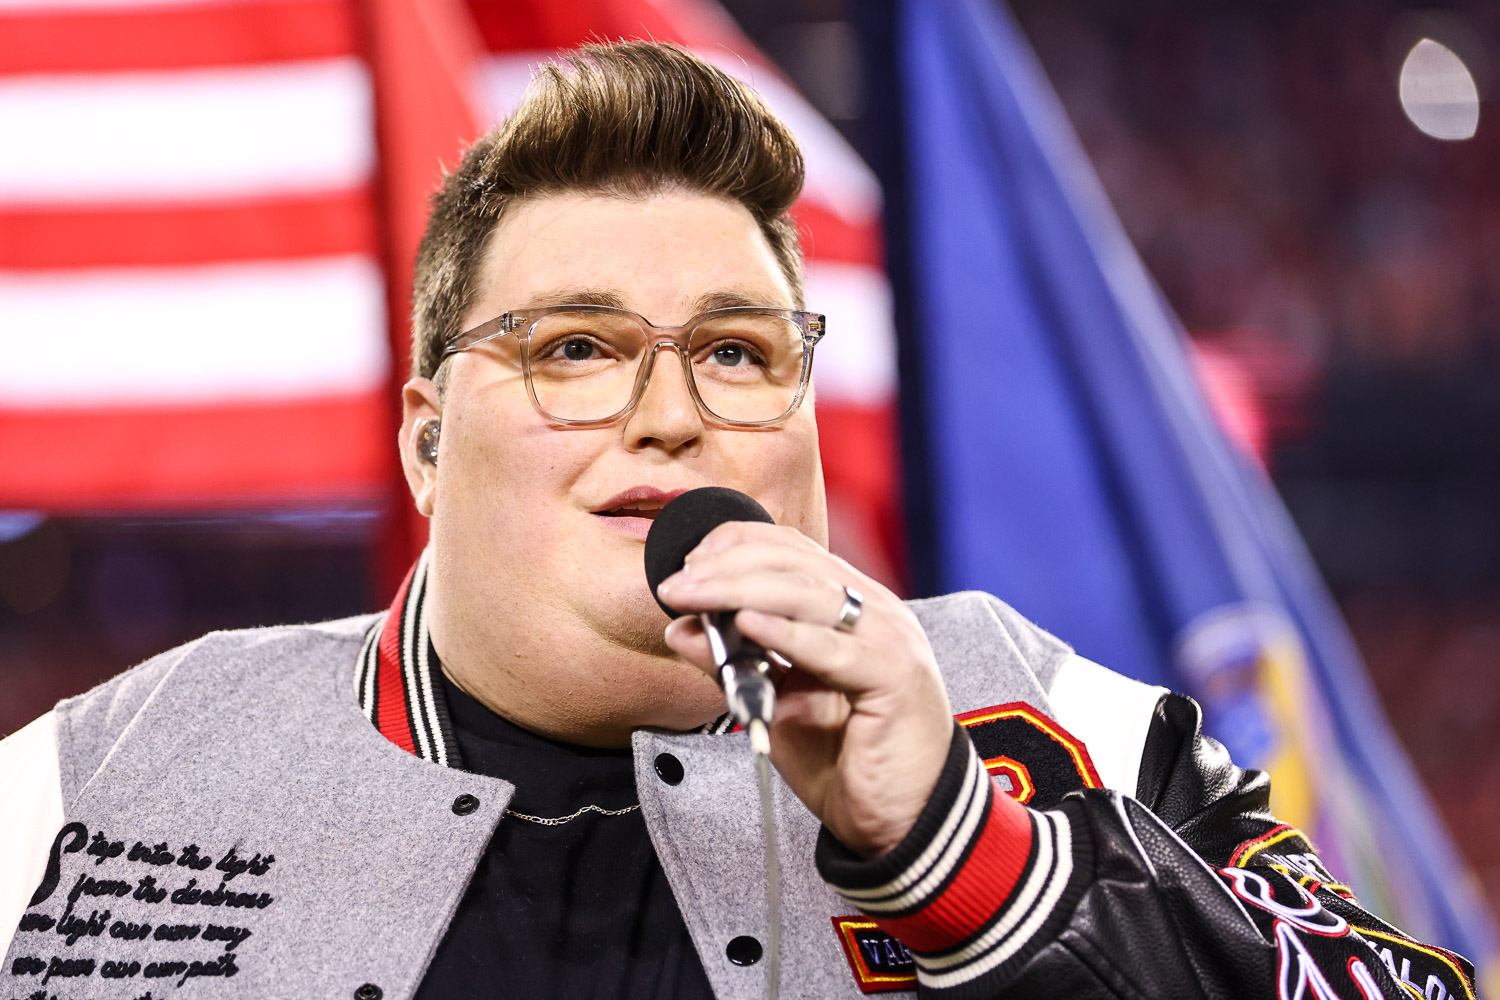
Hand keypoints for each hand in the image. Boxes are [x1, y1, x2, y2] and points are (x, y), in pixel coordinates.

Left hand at [658, 522, 953, 857]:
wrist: (901, 820)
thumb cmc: (845, 759)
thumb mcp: (775, 702)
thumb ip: (734, 662)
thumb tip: (680, 629)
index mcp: (853, 605)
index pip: (791, 549)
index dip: (734, 545)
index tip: (686, 564)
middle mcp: (875, 610)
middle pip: (794, 564)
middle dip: (725, 567)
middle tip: (674, 585)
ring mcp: (890, 638)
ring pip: (808, 594)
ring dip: (739, 589)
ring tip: (693, 595)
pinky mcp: (895, 677)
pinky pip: (833, 648)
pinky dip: (787, 633)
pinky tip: (746, 624)